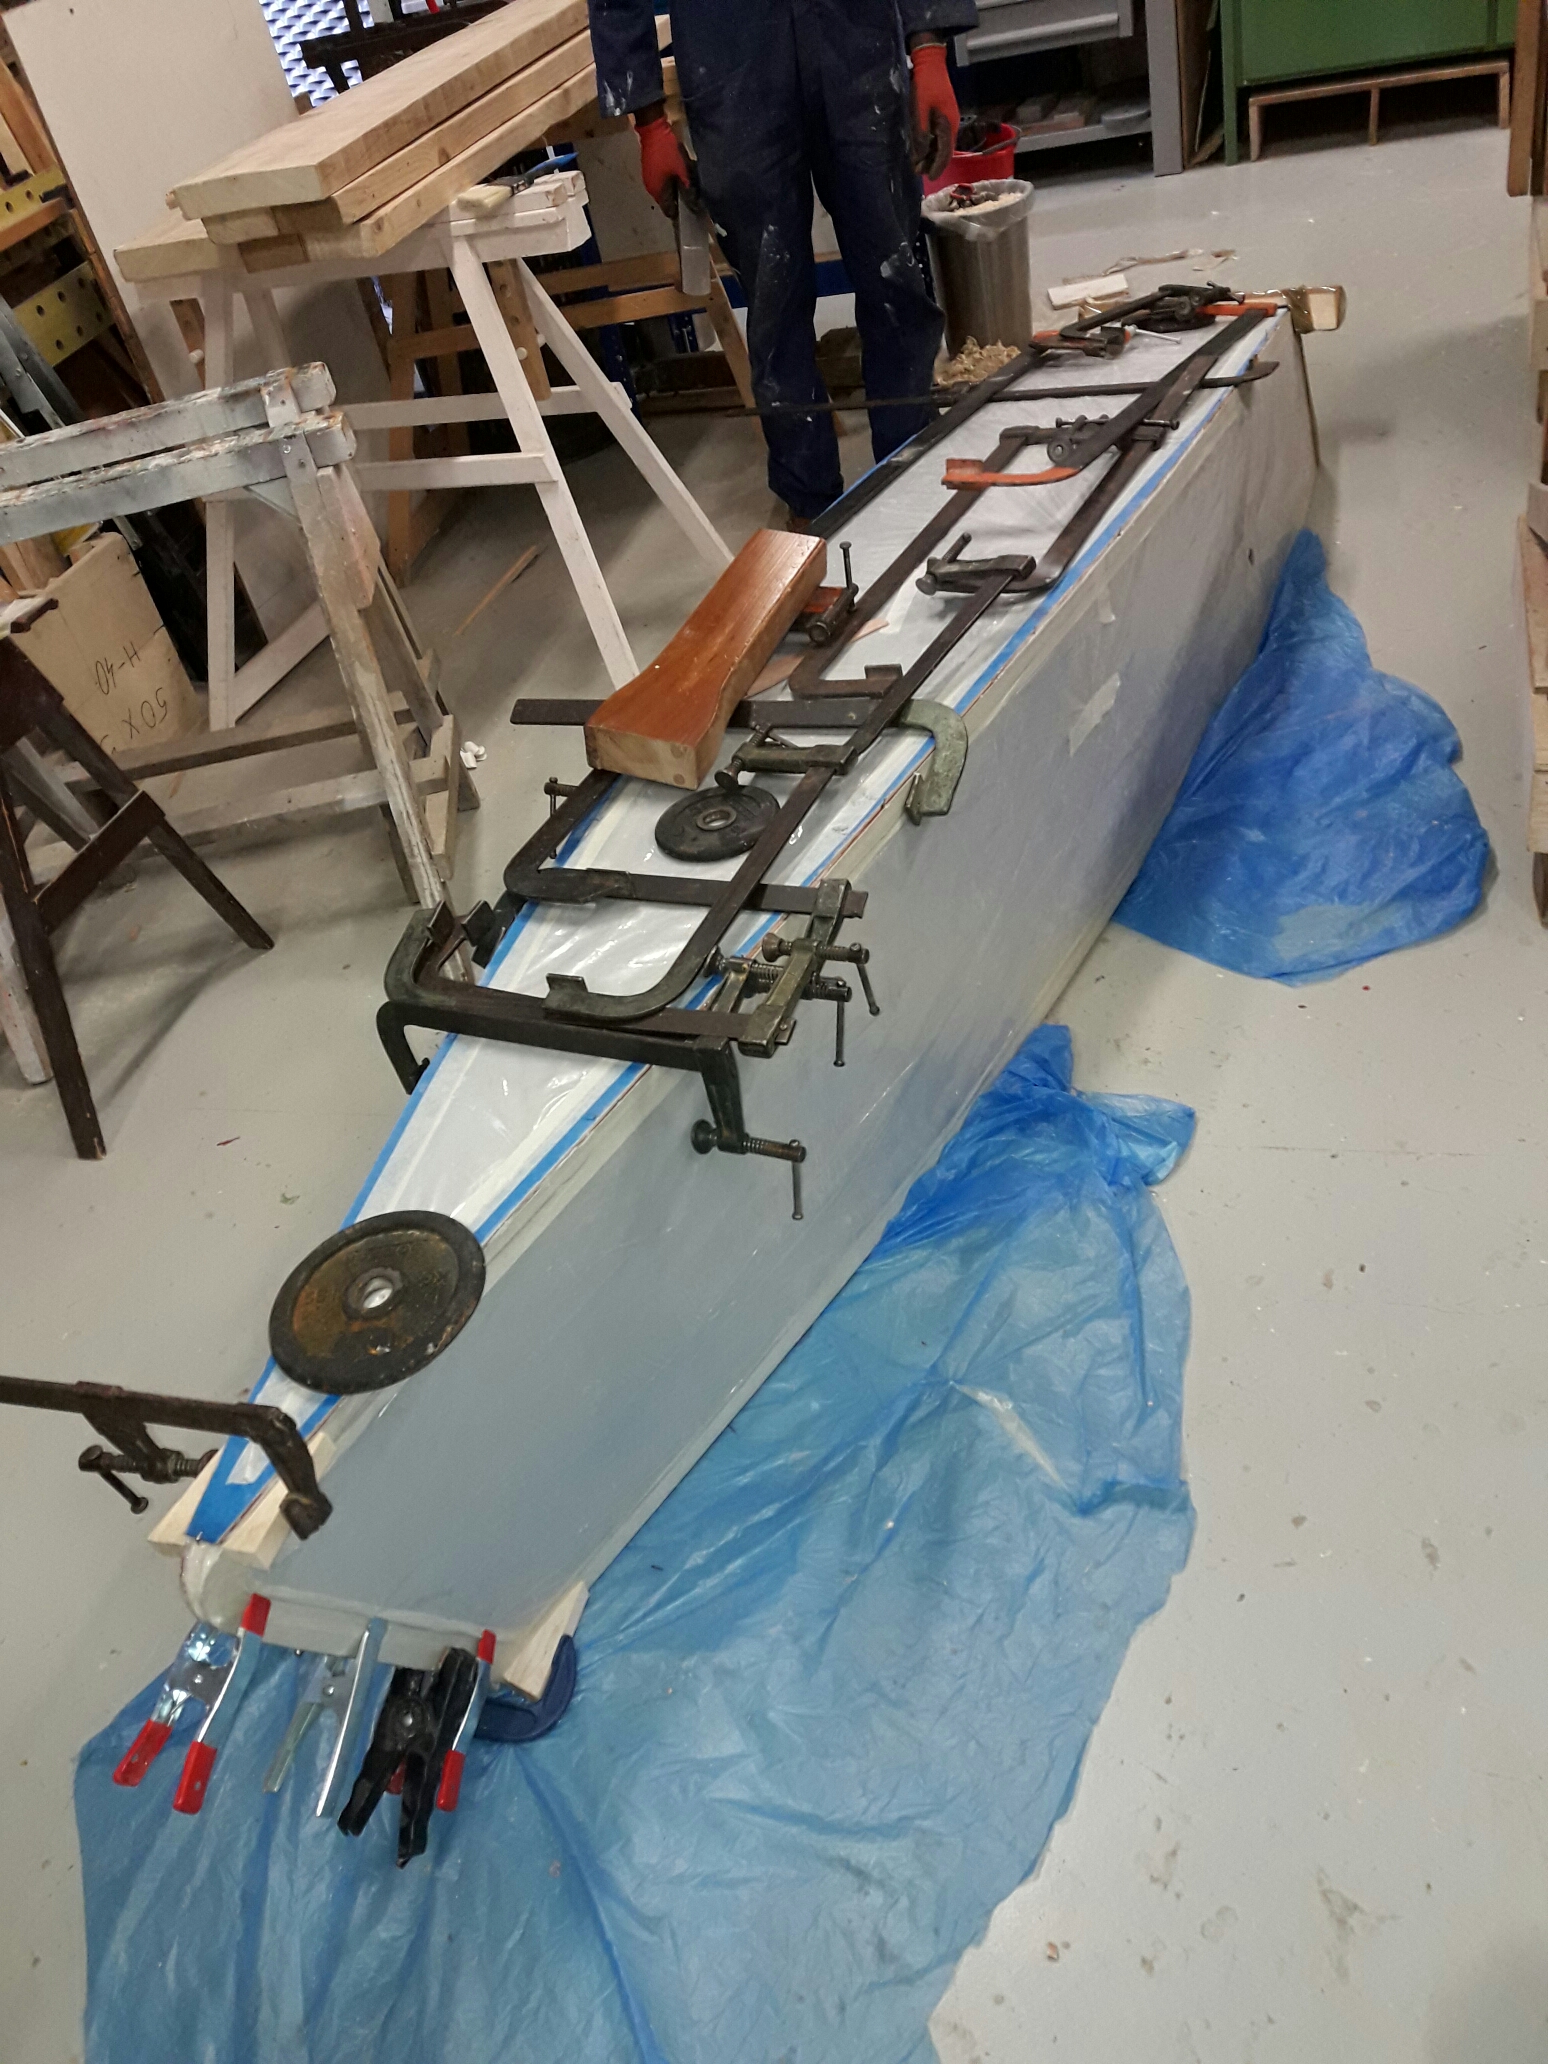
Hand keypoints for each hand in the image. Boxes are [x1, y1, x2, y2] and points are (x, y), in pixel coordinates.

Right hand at [634, 108, 691, 215]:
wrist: (653, 128)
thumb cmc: (667, 151)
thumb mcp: (682, 170)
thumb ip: (688, 189)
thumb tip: (694, 204)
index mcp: (658, 192)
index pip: (669, 211)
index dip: (681, 212)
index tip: (692, 209)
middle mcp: (652, 188)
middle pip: (667, 201)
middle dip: (679, 199)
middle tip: (692, 194)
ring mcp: (649, 179)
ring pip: (665, 190)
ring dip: (675, 189)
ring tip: (686, 182)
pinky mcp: (650, 169)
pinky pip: (662, 181)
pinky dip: (670, 180)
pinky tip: (678, 173)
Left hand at [908, 39, 957, 180]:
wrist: (930, 61)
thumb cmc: (925, 84)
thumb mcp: (919, 110)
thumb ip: (920, 134)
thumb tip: (919, 157)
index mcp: (948, 124)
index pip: (945, 152)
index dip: (937, 166)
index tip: (929, 177)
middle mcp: (951, 124)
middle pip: (944, 150)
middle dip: (932, 163)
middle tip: (918, 172)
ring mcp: (948, 119)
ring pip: (940, 143)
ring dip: (930, 154)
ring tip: (918, 163)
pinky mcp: (942, 114)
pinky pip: (938, 135)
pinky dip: (930, 144)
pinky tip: (921, 148)